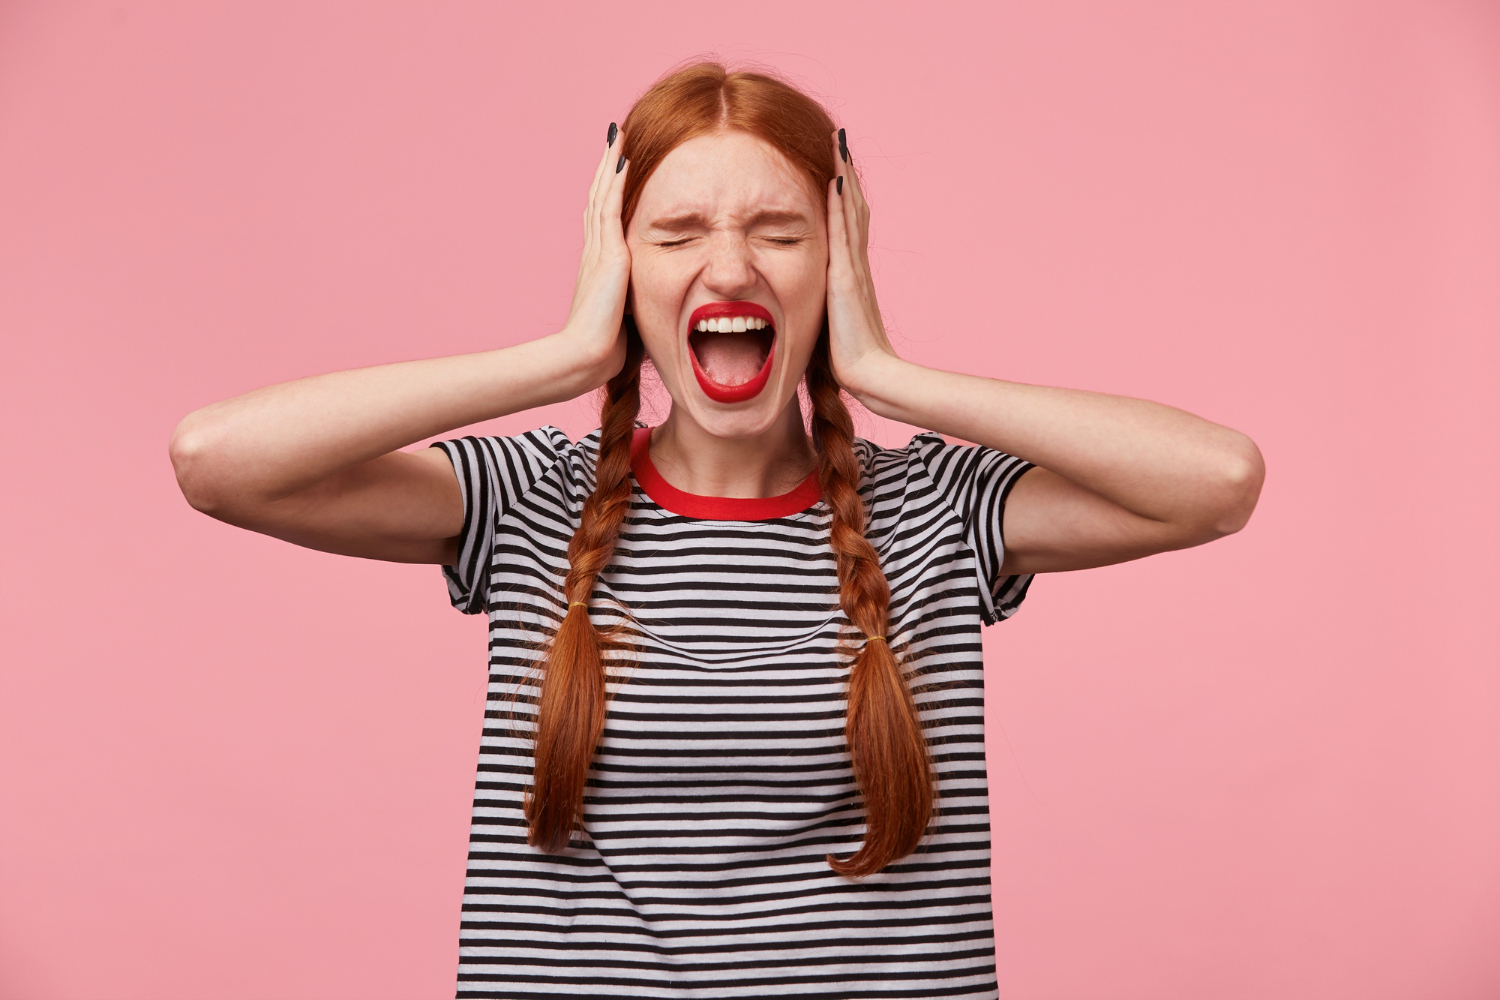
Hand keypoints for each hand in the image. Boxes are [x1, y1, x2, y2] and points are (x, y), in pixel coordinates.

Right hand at [559, 125, 631, 384]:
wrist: (586, 355)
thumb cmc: (608, 347)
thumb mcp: (628, 316)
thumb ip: (639, 301)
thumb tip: (662, 304)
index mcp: (602, 264)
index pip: (605, 217)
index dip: (610, 191)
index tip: (618, 167)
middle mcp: (597, 251)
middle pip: (599, 197)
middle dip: (608, 168)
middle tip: (615, 138)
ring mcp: (599, 250)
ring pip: (602, 195)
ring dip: (610, 164)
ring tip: (618, 136)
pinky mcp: (607, 255)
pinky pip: (609, 208)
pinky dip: (615, 182)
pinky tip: (623, 159)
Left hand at [825, 128, 901, 401]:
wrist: (869, 374)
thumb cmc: (849, 358)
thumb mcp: (832, 323)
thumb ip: (827, 306)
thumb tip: (812, 303)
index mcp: (850, 274)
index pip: (848, 224)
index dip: (844, 196)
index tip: (836, 167)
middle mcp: (854, 264)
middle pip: (852, 209)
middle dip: (846, 175)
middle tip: (839, 142)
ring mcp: (853, 267)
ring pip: (850, 211)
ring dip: (844, 177)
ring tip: (838, 146)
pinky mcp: (847, 276)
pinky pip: (843, 231)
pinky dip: (840, 203)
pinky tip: (836, 178)